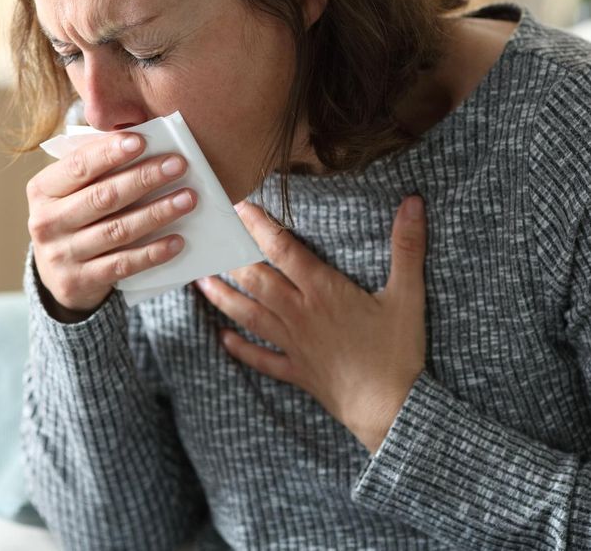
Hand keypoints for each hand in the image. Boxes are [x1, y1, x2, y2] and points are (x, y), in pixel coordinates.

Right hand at [26, 132, 196, 319]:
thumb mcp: (71, 190)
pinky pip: (123, 264)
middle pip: (103, 197)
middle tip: (178, 165)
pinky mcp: (78, 282)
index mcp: (42, 190)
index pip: (78, 166)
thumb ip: (95, 167)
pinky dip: (152, 252)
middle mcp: (45, 222)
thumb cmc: (73, 216)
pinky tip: (177, 240)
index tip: (141, 141)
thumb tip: (140, 141)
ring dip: (157, 213)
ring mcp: (60, 255)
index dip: (109, 152)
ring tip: (187, 199)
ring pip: (117, 230)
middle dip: (144, 178)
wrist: (55, 273)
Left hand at [195, 196, 426, 452]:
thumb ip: (407, 246)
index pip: (283, 250)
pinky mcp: (296, 371)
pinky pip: (261, 359)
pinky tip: (223, 338)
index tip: (239, 208)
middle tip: (211, 241)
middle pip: (256, 280)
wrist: (391, 410)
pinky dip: (241, 348)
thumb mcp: (408, 295)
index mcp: (323, 291)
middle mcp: (299, 313)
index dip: (259, 226)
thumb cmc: (399, 352)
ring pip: (249, 315)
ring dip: (223, 297)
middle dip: (232, 258)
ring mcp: (294, 343)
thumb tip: (413, 202)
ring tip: (201, 282)